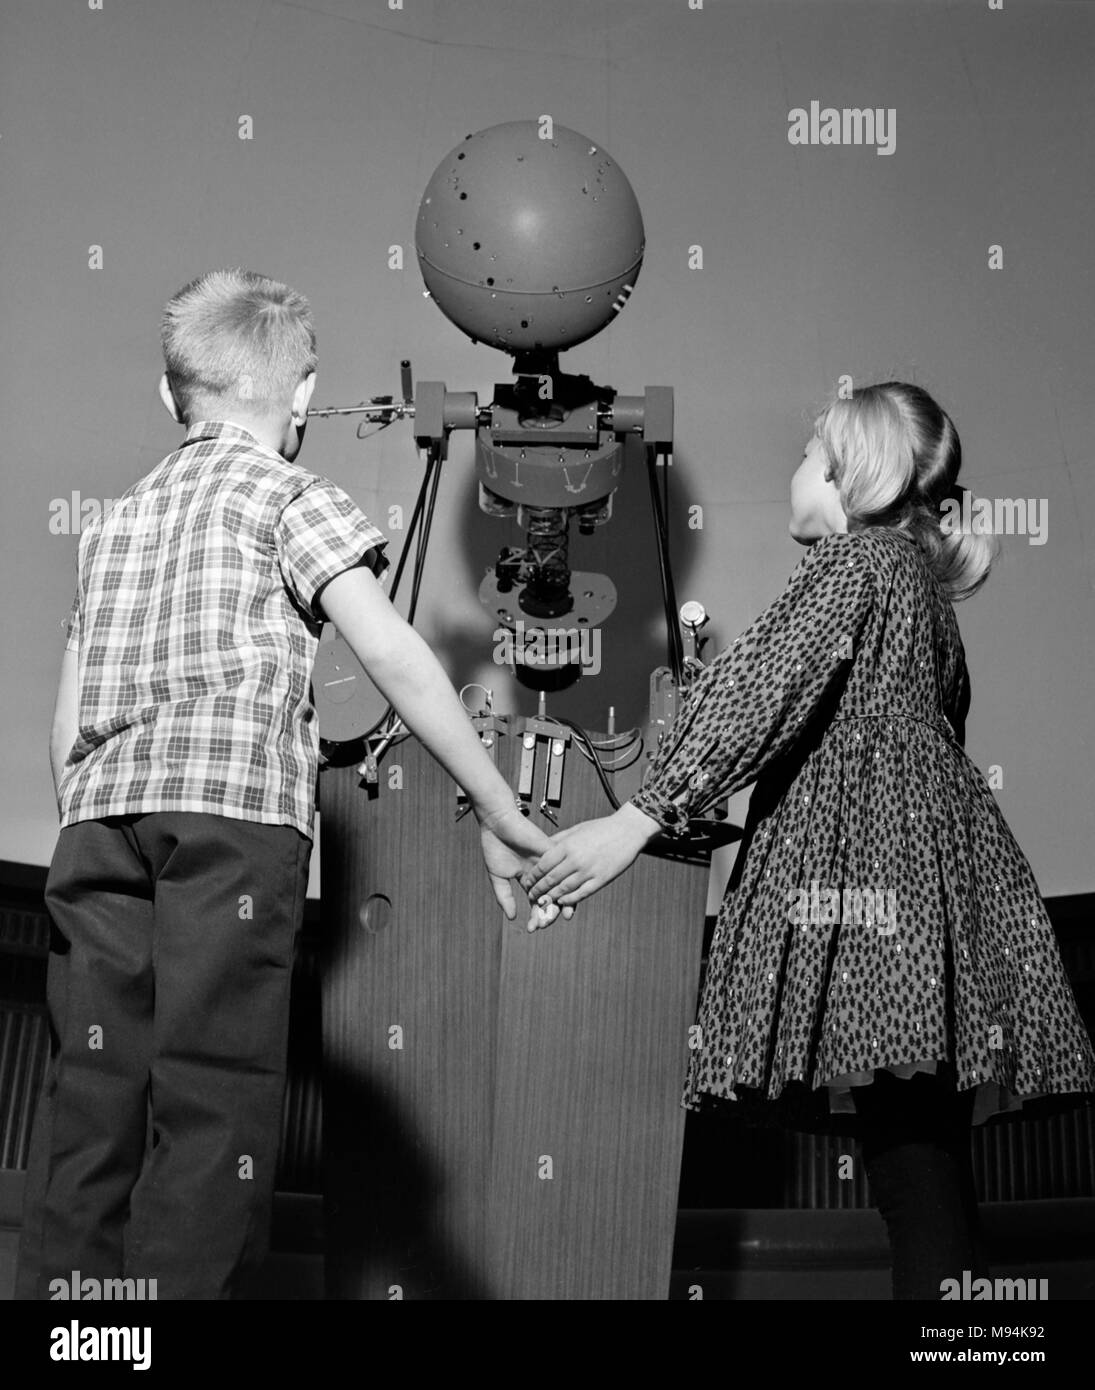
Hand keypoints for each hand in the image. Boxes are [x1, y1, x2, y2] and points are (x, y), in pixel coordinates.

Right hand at [477, 807, 576, 930]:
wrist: (498, 822)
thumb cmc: (495, 846)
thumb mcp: (498, 876)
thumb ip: (505, 897)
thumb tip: (512, 918)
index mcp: (530, 879)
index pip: (538, 901)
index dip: (536, 915)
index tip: (533, 929)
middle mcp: (542, 873)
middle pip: (551, 898)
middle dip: (547, 914)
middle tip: (542, 926)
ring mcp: (548, 863)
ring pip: (558, 887)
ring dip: (556, 903)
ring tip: (551, 918)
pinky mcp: (551, 852)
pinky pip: (560, 871)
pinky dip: (559, 885)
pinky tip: (557, 898)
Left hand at [520, 804, 659, 907]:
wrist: (628, 830)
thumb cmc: (601, 828)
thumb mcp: (576, 830)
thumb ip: (559, 840)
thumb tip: (541, 849)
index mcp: (568, 845)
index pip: (543, 865)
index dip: (533, 876)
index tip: (527, 882)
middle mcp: (576, 859)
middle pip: (551, 879)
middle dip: (539, 890)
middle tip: (531, 896)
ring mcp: (589, 871)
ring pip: (564, 889)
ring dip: (551, 898)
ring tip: (543, 902)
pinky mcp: (601, 879)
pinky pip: (581, 894)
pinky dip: (570, 900)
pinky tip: (563, 902)